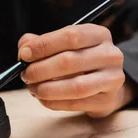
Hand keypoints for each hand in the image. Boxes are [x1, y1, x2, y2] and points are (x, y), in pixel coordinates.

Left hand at [18, 24, 137, 117]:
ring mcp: (112, 78)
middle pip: (70, 61)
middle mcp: (110, 54)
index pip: (70, 36)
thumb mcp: (63, 46)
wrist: (105, 86)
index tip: (24, 55)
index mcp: (98, 34)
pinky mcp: (107, 100)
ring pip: (75, 86)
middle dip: (40, 70)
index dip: (43, 45)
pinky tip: (43, 99)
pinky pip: (76, 103)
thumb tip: (24, 50)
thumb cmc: (79, 62)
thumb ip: (41, 44)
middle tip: (25, 76)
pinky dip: (54, 103)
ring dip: (47, 89)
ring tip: (33, 89)